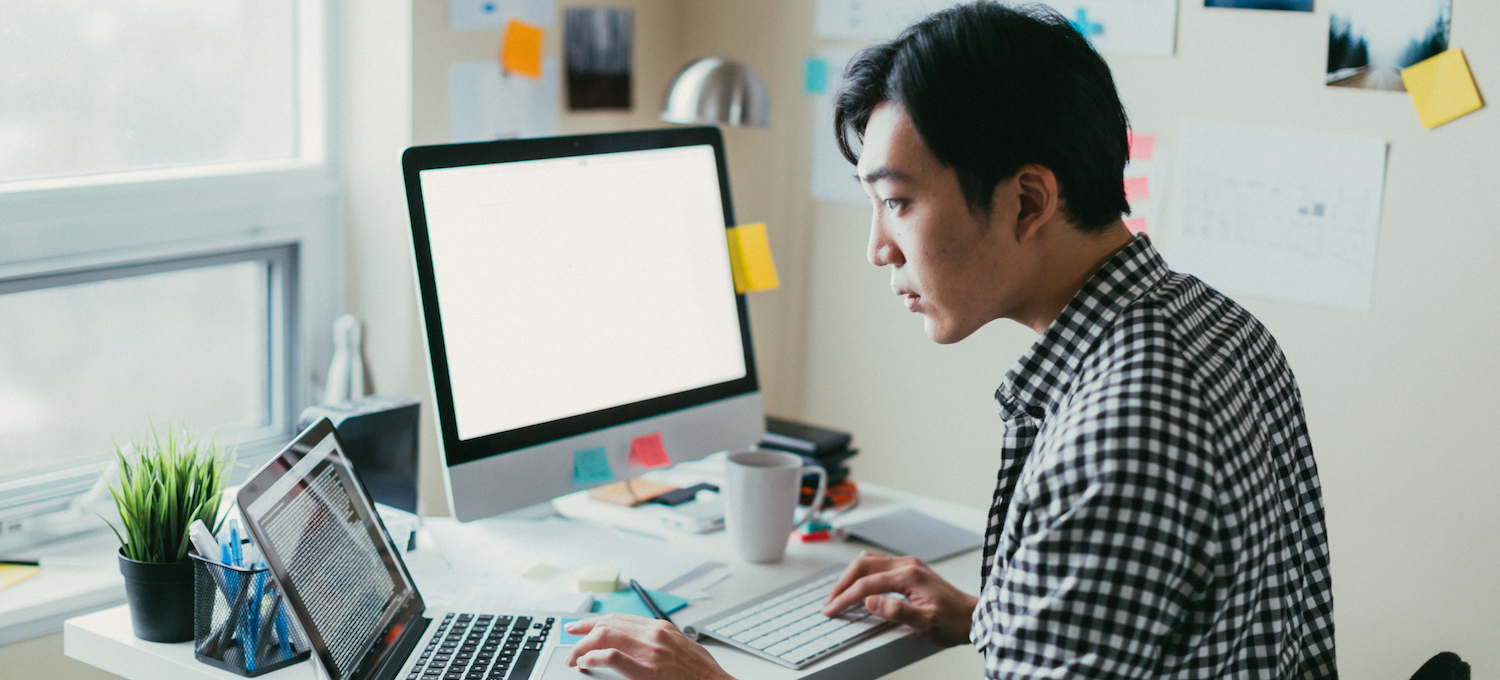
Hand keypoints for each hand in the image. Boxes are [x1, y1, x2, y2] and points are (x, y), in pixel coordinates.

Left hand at [564, 614, 734, 679]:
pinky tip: (585, 663)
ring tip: (574, 657)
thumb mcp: (683, 648)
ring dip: (583, 646)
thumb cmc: (703, 675)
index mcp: (661, 629)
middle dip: (583, 629)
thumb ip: (662, 643)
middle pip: (608, 623)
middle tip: (570, 638)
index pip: (620, 617)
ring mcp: (650, 651)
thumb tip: (643, 645)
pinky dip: (593, 658)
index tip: (581, 626)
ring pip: (605, 635)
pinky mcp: (647, 671)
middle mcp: (654, 634)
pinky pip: (611, 657)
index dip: (595, 620)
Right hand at [821, 551, 977, 646]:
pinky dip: (863, 574)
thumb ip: (897, 611)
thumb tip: (870, 602)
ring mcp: (909, 565)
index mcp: (909, 576)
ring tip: (839, 593)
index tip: (831, 609)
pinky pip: (879, 565)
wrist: (973, 617)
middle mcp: (907, 565)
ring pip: (869, 561)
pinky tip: (859, 585)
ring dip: (851, 576)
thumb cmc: (953, 622)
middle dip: (842, 584)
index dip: (845, 597)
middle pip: (863, 566)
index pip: (867, 584)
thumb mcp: (926, 623)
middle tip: (829, 601)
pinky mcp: (911, 569)